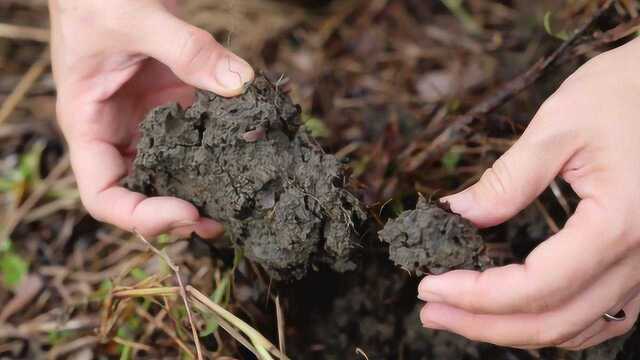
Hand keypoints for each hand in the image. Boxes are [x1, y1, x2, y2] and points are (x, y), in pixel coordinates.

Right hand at [50, 0, 253, 237]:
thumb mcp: (135, 18)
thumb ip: (186, 49)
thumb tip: (239, 83)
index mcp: (90, 126)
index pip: (103, 196)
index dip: (142, 216)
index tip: (187, 211)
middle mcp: (119, 134)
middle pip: (143, 196)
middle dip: (180, 215)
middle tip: (223, 219)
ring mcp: (149, 124)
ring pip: (174, 176)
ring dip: (205, 192)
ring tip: (241, 198)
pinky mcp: (174, 110)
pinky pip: (197, 141)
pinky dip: (221, 152)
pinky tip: (248, 152)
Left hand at [418, 37, 639, 349]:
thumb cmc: (628, 90)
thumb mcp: (561, 125)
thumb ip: (507, 179)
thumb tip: (455, 214)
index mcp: (620, 224)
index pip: (535, 286)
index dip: (475, 295)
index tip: (429, 285)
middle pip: (553, 320)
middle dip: (483, 323)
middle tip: (431, 311)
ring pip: (578, 327)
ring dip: (515, 329)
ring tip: (462, 315)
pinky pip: (604, 315)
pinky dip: (557, 322)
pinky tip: (519, 311)